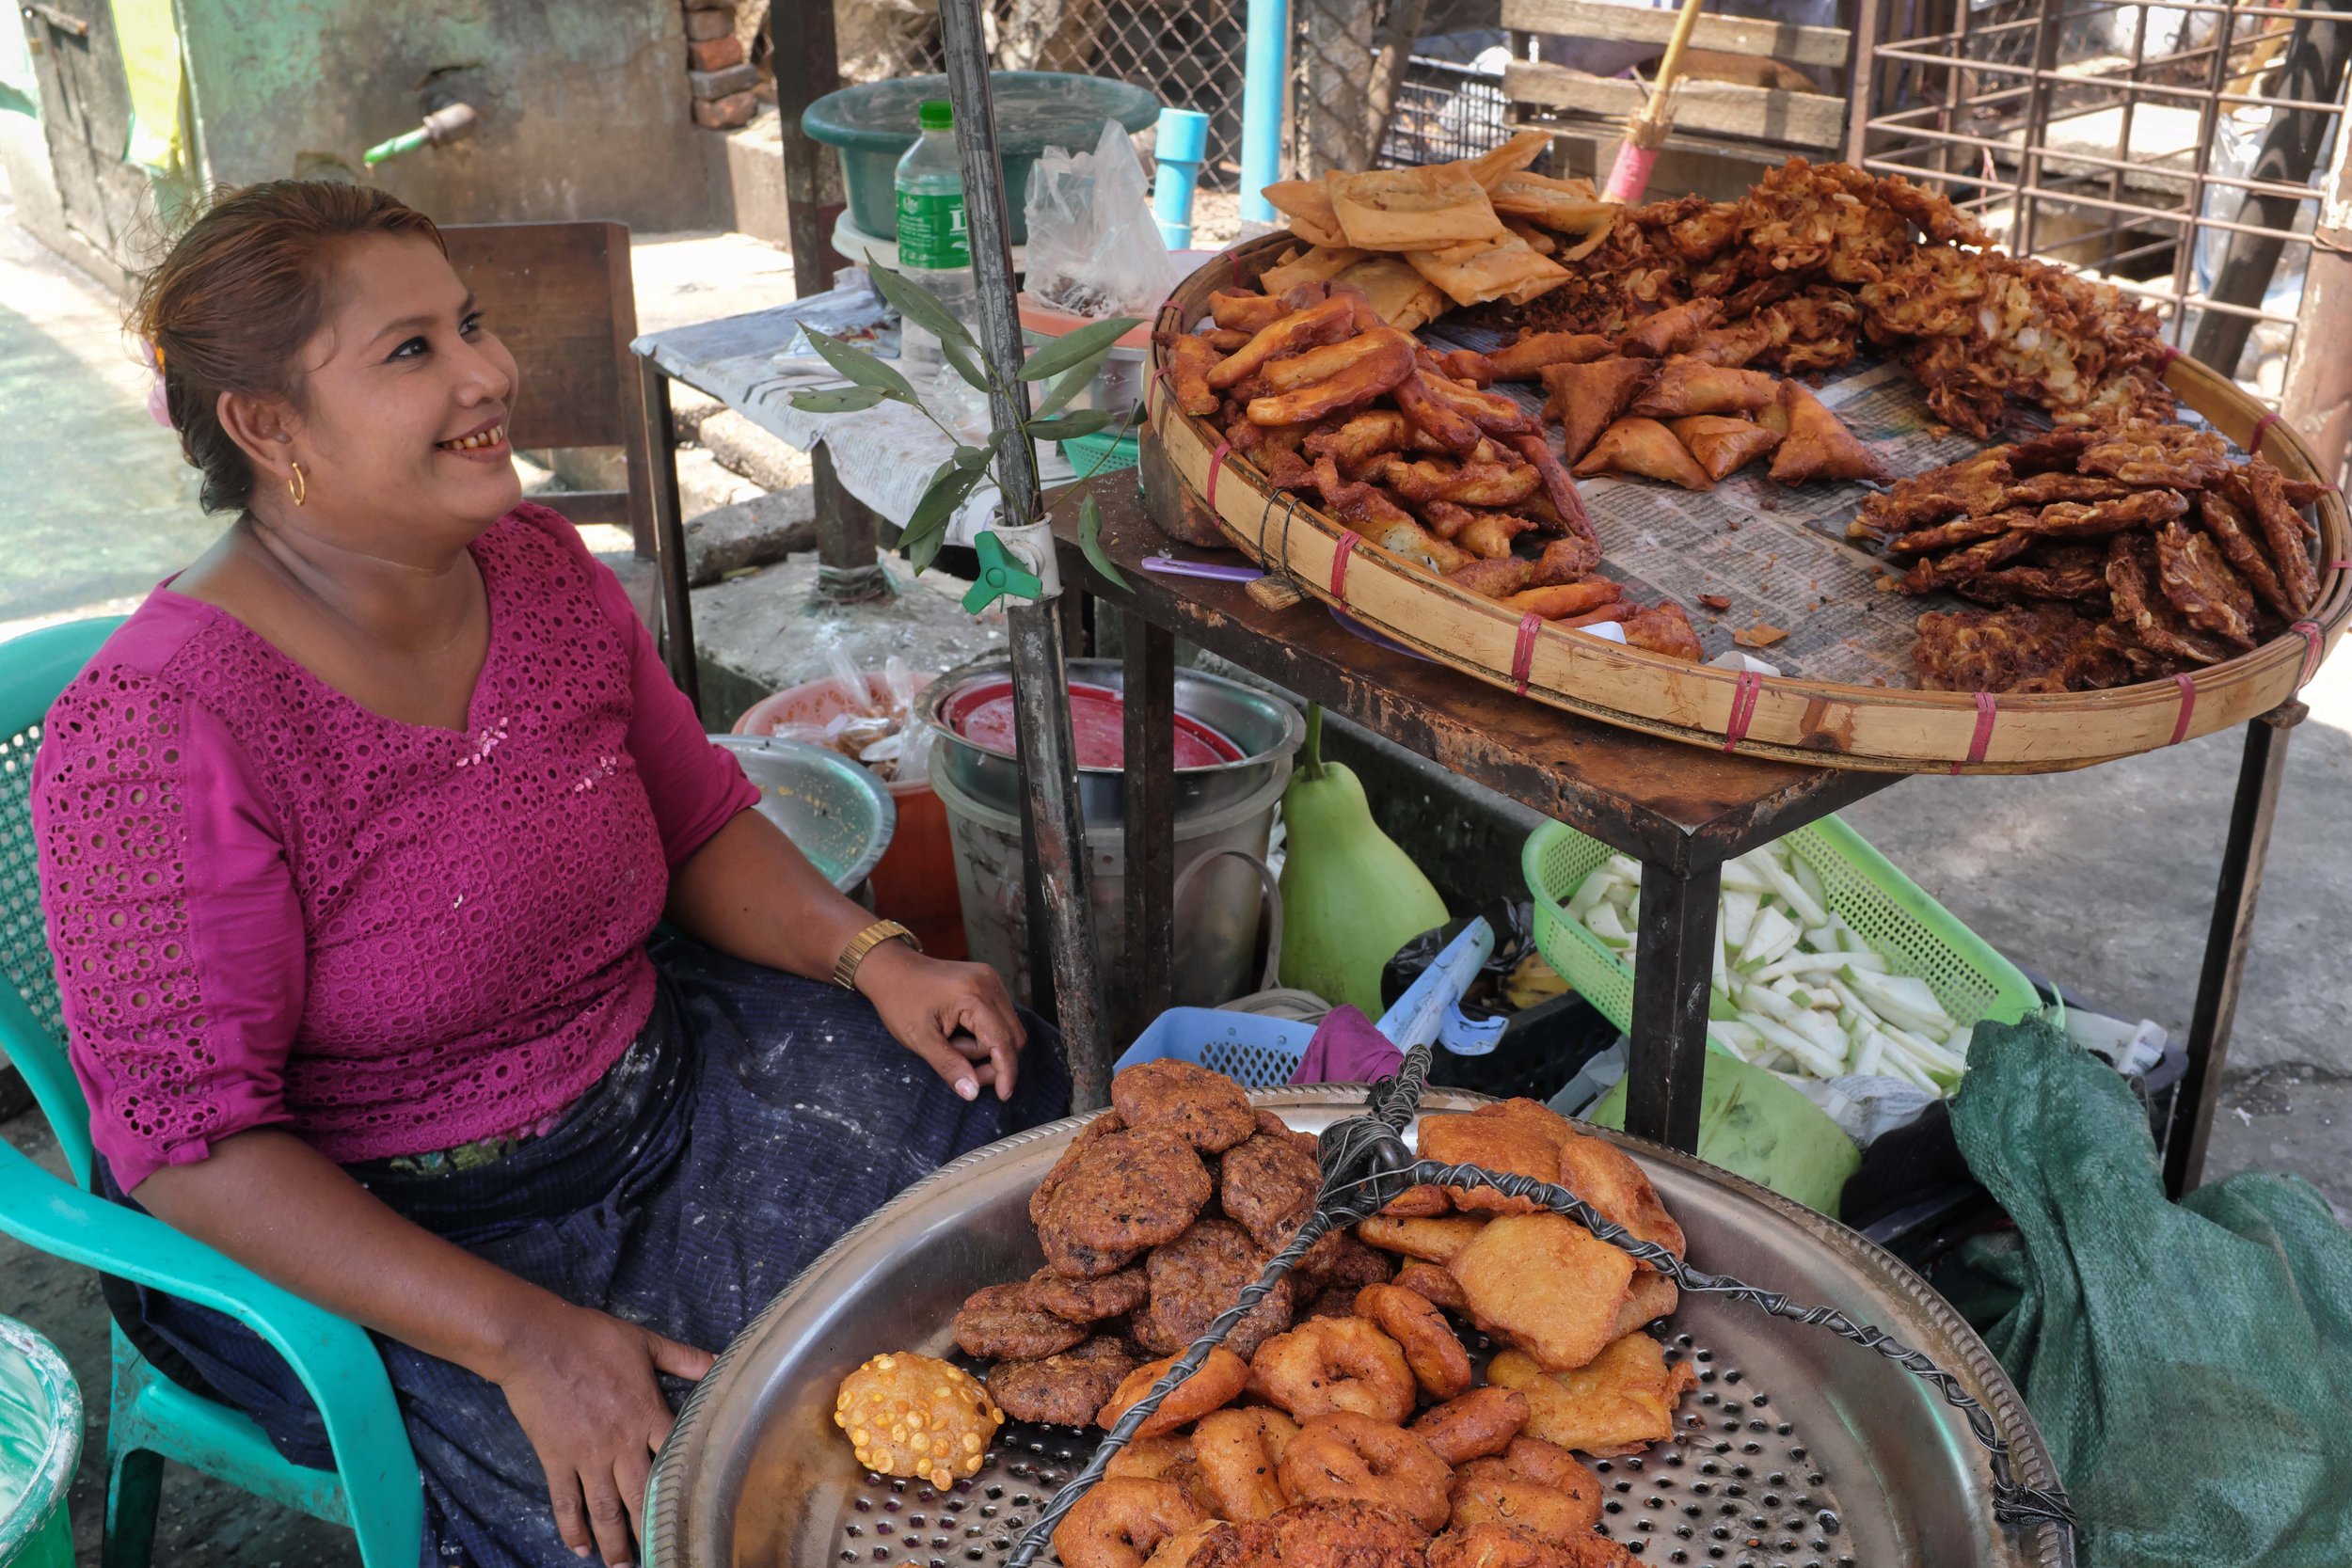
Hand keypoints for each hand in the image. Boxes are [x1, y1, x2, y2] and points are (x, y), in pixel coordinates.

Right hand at [490, 1299, 714, 1564]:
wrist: (537, 1341)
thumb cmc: (593, 1338)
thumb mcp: (647, 1343)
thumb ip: (686, 1359)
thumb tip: (724, 1360)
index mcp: (648, 1414)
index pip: (676, 1458)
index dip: (688, 1486)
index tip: (699, 1510)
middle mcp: (621, 1443)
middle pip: (642, 1497)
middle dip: (651, 1532)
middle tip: (662, 1556)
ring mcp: (587, 1456)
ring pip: (605, 1509)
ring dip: (615, 1543)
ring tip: (623, 1567)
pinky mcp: (556, 1459)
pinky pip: (565, 1502)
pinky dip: (572, 1527)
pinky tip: (580, 1548)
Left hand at [857, 939, 1026, 1100]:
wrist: (892, 969)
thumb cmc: (900, 1001)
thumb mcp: (919, 1039)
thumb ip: (949, 1066)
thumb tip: (972, 1093)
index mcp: (973, 996)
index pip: (1003, 1041)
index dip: (1006, 1071)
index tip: (1002, 1095)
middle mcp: (989, 984)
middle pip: (1012, 1036)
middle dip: (994, 1060)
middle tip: (967, 1073)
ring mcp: (991, 980)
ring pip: (1007, 1028)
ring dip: (986, 1047)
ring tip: (953, 1045)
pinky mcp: (988, 982)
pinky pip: (999, 1017)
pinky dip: (985, 1033)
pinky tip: (961, 1034)